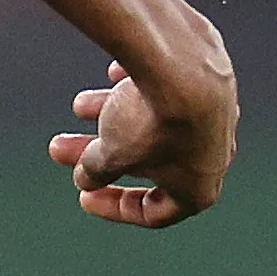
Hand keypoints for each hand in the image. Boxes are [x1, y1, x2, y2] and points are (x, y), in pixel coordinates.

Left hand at [51, 60, 234, 227]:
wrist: (183, 63)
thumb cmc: (153, 122)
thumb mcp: (112, 155)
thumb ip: (97, 170)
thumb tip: (86, 177)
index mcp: (197, 188)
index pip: (155, 212)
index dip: (114, 207)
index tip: (84, 196)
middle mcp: (213, 154)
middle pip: (146, 161)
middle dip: (100, 154)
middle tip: (61, 148)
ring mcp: (215, 115)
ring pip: (154, 122)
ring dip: (112, 116)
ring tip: (79, 105)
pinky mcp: (211, 81)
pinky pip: (170, 88)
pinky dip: (140, 85)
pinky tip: (116, 72)